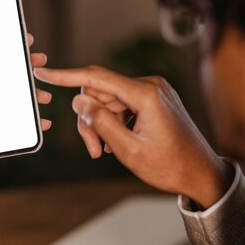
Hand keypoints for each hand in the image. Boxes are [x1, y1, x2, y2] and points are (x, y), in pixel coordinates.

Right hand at [34, 65, 232, 207]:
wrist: (200, 173)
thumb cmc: (169, 166)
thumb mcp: (128, 150)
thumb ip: (101, 123)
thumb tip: (79, 100)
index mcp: (146, 94)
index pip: (96, 78)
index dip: (66, 76)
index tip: (43, 72)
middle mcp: (151, 85)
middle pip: (100, 93)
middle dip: (89, 119)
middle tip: (92, 150)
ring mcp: (154, 91)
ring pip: (109, 101)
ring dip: (101, 125)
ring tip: (103, 152)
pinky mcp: (155, 99)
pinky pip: (123, 105)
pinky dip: (114, 122)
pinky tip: (116, 142)